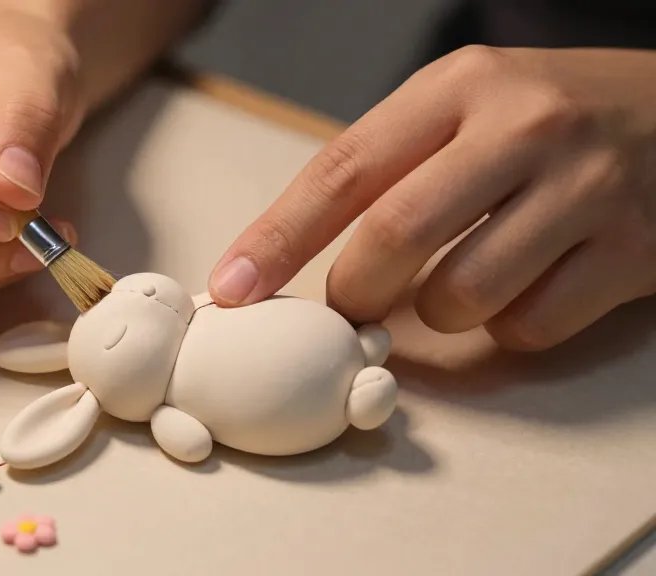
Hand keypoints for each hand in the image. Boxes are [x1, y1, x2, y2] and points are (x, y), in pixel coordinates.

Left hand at [209, 46, 655, 349]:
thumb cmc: (549, 118)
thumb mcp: (467, 106)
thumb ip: (390, 166)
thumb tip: (288, 251)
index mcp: (460, 87)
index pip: (344, 169)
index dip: (278, 237)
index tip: (232, 286)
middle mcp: (523, 128)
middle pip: (394, 237)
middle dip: (353, 292)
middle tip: (350, 307)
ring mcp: (585, 190)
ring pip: (460, 297)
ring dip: (437, 313)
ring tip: (462, 279)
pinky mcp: (634, 252)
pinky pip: (528, 328)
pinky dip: (507, 327)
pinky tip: (527, 286)